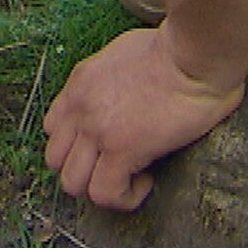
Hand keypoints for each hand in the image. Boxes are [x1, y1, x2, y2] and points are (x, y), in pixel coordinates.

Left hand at [42, 26, 242, 210]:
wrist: (195, 57)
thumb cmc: (177, 51)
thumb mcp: (126, 52)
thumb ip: (112, 77)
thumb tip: (123, 93)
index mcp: (81, 82)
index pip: (52, 127)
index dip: (76, 145)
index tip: (103, 146)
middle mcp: (80, 107)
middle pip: (55, 159)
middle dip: (83, 170)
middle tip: (114, 167)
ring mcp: (97, 130)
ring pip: (72, 182)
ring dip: (100, 187)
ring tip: (131, 177)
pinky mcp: (122, 150)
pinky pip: (105, 193)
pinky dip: (124, 197)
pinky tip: (147, 180)